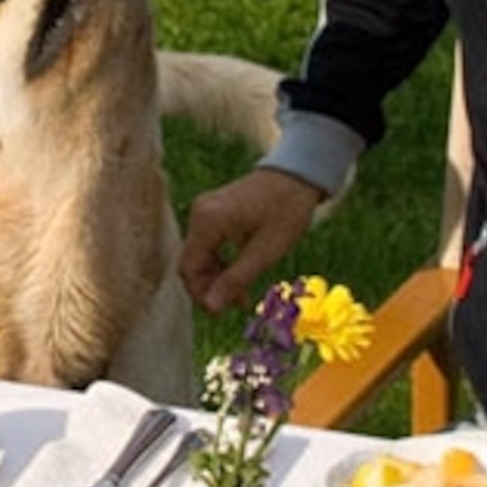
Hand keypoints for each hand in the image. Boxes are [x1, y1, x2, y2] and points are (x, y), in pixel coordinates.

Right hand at [178, 169, 323, 314]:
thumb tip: (211, 307)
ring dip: (218, 276)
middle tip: (239, 303)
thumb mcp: (264, 252)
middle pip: (191, 262)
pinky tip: (241, 272)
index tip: (221, 312)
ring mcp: (205, 210)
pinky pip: (208, 243)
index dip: (201, 294)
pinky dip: (221, 260)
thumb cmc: (286, 211)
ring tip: (243, 293)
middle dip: (211, 287)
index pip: (188, 268)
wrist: (298, 175)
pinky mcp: (214, 210)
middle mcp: (199, 214)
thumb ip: (235, 280)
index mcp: (207, 222)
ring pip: (200, 255)